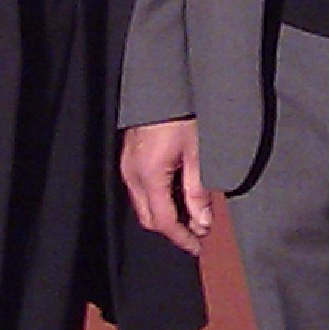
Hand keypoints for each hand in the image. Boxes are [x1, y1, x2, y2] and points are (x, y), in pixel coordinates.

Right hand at [120, 118, 214, 255]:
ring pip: (143, 205)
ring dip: (165, 215)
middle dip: (173, 230)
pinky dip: (157, 200)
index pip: (163, 221)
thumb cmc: (180, 114)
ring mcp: (127, 166)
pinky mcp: (128, 159)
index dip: (182, 237)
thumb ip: (198, 190)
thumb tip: (201, 221)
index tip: (198, 245)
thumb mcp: (197, 152)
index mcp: (148, 175)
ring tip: (191, 214)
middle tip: (197, 232)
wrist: (161, 85)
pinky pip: (140, 190)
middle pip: (149, 218)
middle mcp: (132, 174)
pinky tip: (176, 195)